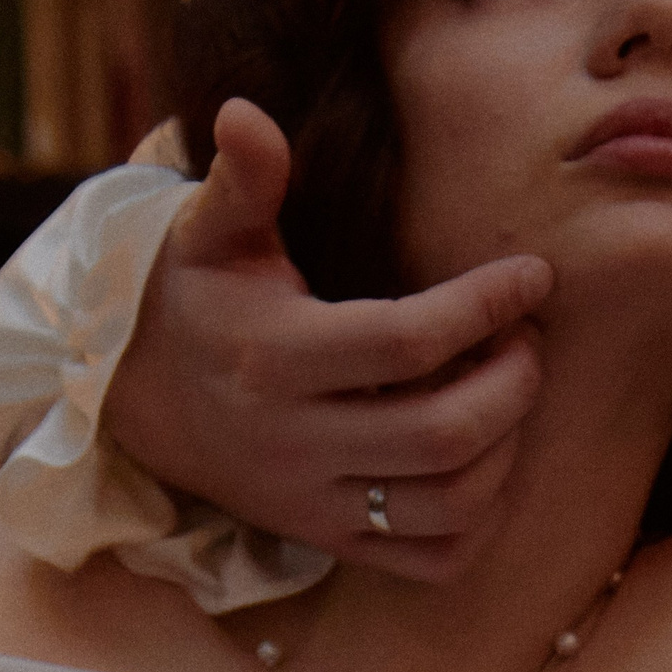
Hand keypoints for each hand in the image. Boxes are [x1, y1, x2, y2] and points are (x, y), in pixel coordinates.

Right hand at [106, 97, 551, 576]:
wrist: (139, 404)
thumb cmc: (196, 300)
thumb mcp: (209, 233)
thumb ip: (243, 178)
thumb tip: (245, 112)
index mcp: (272, 358)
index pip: (404, 344)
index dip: (483, 309)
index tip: (532, 277)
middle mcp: (293, 442)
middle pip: (441, 435)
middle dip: (512, 384)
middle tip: (528, 341)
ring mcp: (313, 503)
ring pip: (447, 505)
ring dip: (508, 450)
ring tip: (512, 391)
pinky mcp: (329, 541)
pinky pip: (432, 559)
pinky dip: (481, 518)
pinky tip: (488, 458)